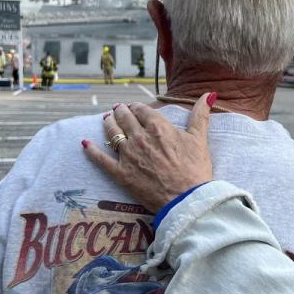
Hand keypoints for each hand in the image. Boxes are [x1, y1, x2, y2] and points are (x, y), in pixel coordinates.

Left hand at [83, 94, 214, 212]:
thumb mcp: (200, 139)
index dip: (137, 107)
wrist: (186, 199)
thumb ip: (201, 115)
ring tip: (106, 119)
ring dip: (108, 123)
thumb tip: (208, 95)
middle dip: (120, 112)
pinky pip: (100, 160)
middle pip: (124, 118)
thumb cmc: (195, 170)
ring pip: (112, 133)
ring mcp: (128, 155)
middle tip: (118, 110)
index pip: (142, 110)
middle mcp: (140, 137)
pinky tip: (85, 144)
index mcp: (158, 127)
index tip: (135, 107)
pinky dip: (91, 150)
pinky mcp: (121, 174)